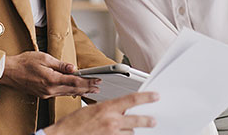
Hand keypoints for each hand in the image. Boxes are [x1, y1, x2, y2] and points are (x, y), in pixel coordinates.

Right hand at [0, 51, 100, 97]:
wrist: (9, 72)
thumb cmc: (23, 63)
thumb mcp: (43, 57)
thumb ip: (60, 64)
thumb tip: (72, 67)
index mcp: (51, 79)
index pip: (75, 82)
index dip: (88, 81)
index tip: (97, 80)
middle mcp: (50, 89)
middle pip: (73, 90)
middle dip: (87, 88)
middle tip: (98, 87)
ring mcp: (46, 93)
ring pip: (67, 93)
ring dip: (80, 91)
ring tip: (90, 90)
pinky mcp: (43, 94)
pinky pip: (60, 94)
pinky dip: (70, 92)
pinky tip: (75, 90)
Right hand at [42, 92, 158, 134]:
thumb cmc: (72, 124)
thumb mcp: (90, 110)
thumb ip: (107, 109)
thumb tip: (119, 110)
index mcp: (106, 108)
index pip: (131, 100)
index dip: (146, 97)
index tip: (155, 96)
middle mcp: (111, 122)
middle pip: (137, 120)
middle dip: (146, 120)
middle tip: (153, 121)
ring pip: (130, 133)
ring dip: (128, 131)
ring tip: (123, 130)